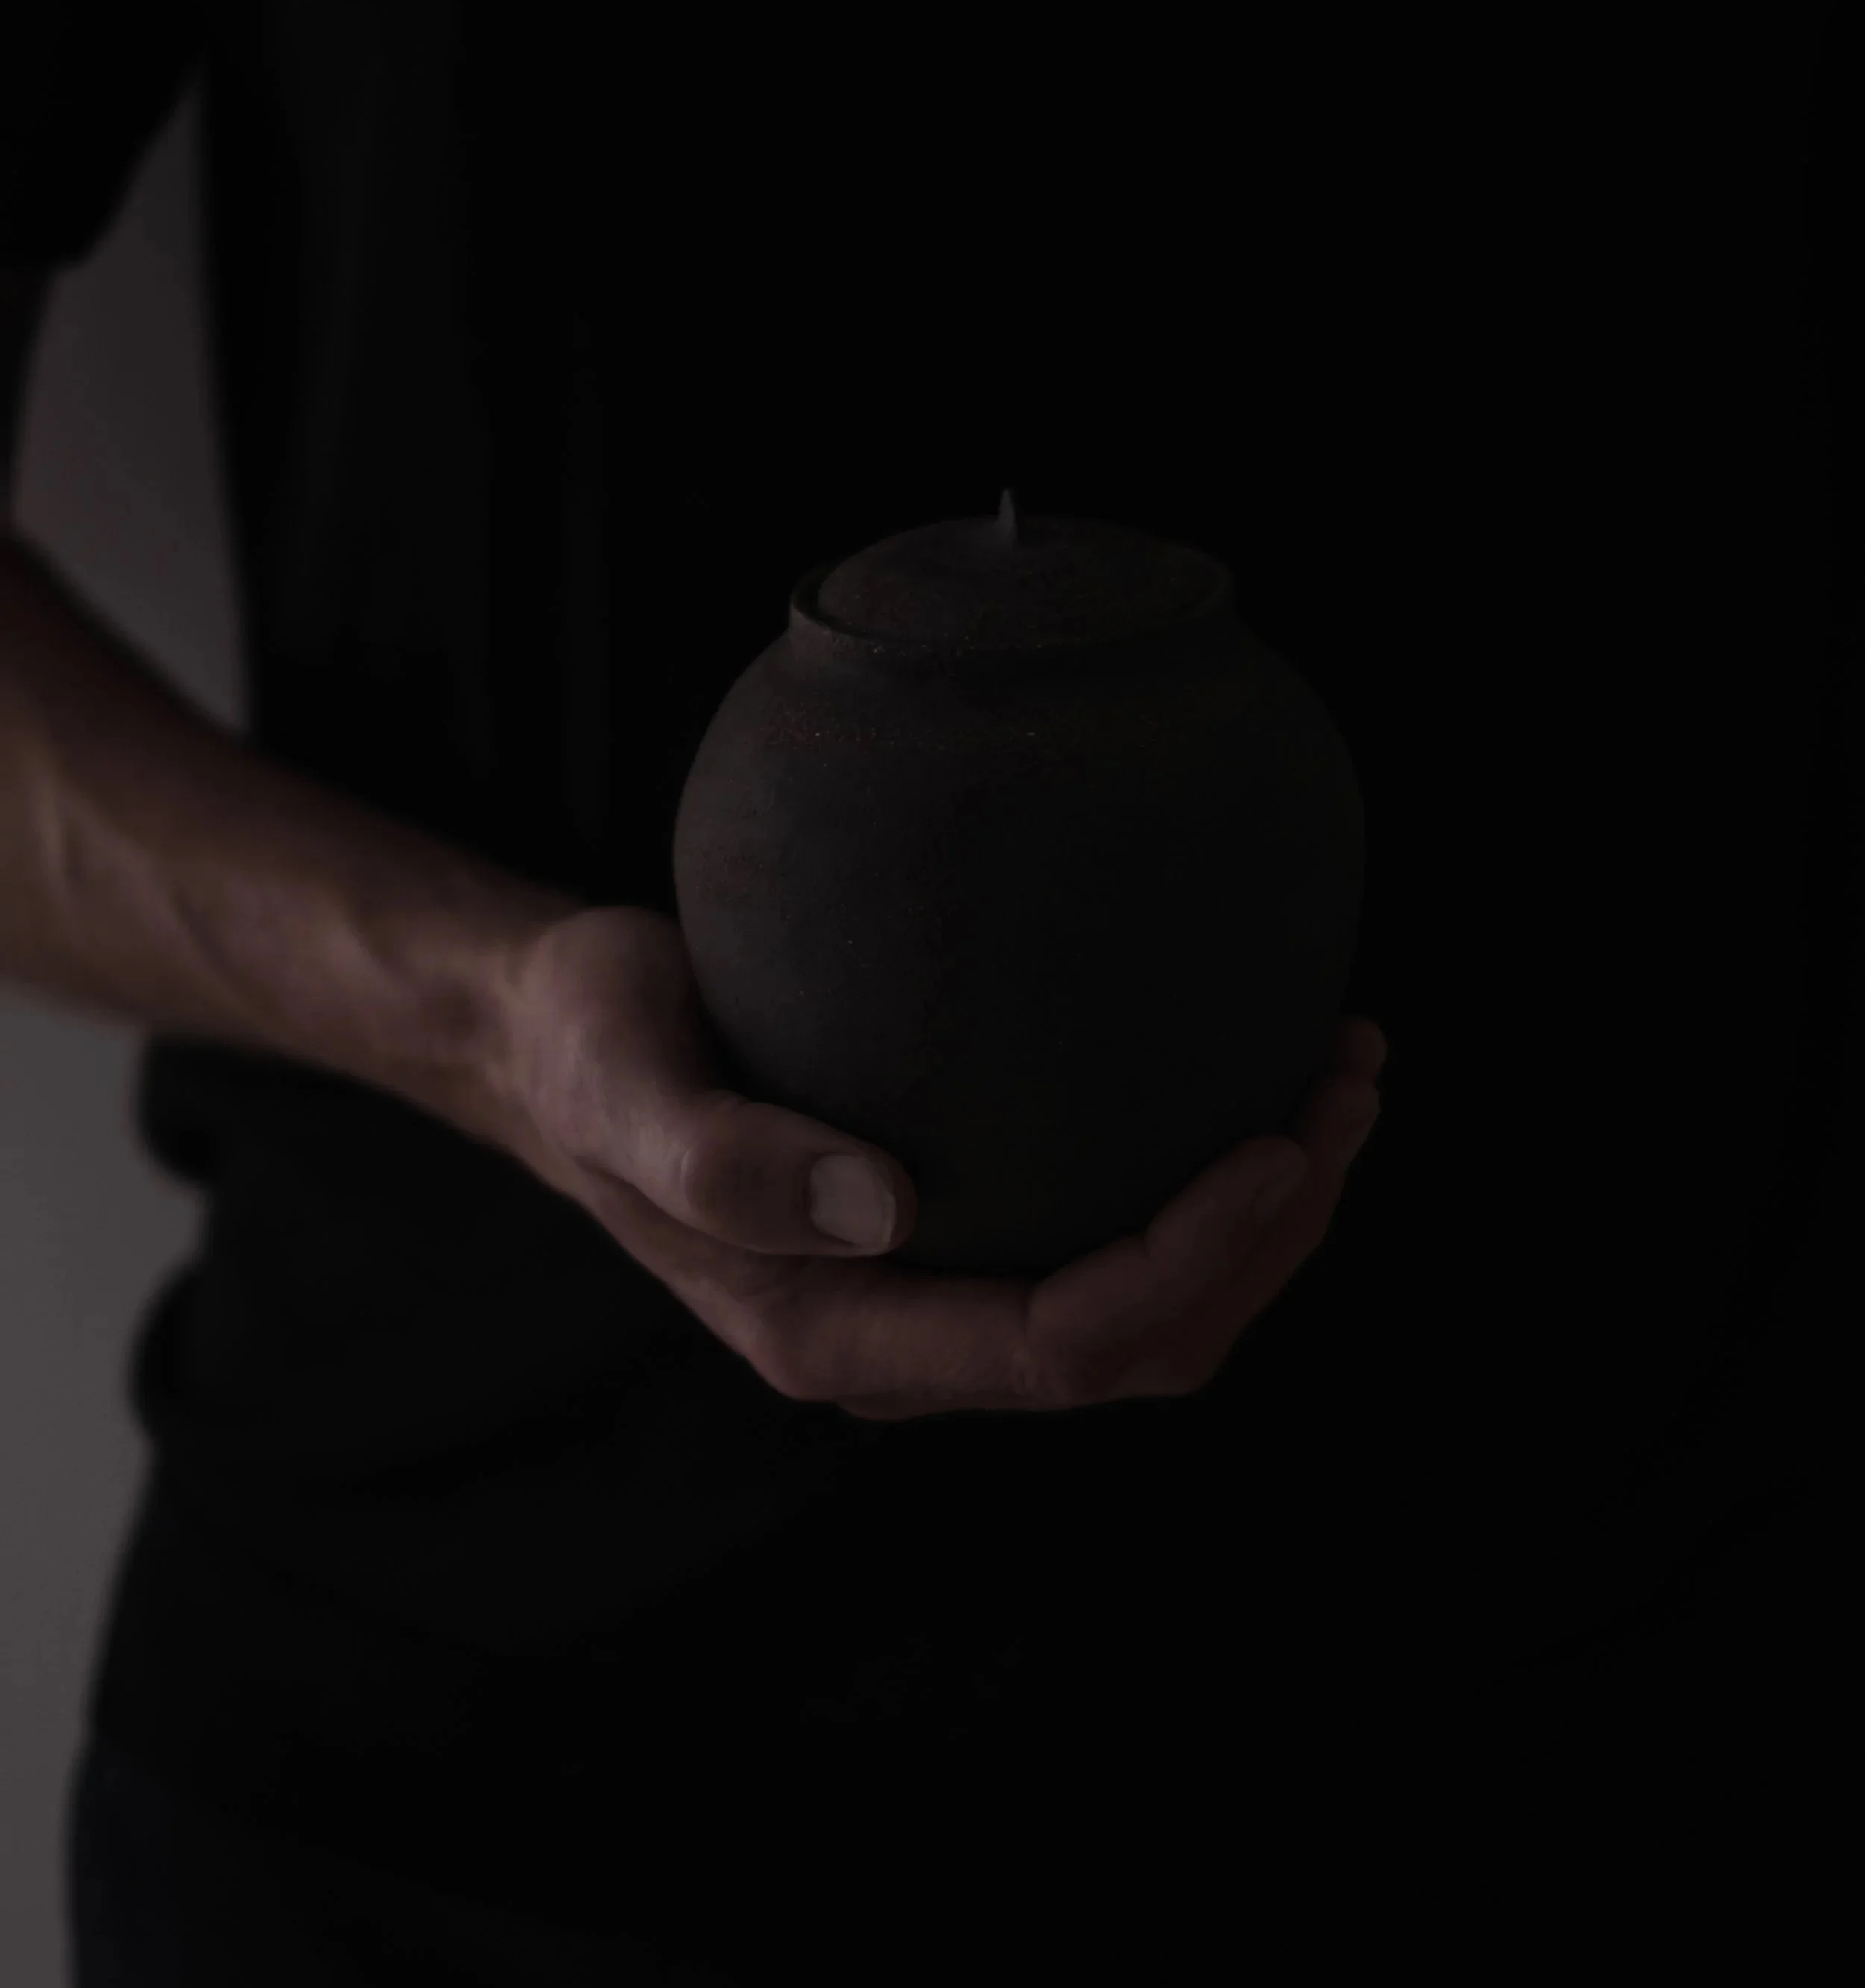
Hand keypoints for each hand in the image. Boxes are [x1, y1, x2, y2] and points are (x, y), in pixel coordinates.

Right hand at [500, 904, 1386, 1422]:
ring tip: (1339, 1069)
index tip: (1276, 1145)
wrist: (562, 1041)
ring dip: (1270, 1213)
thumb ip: (717, 1155)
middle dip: (1271, 1240)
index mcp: (832, 1330)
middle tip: (1347, 1082)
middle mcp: (906, 1336)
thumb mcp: (619, 1079)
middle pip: (1141, 1348)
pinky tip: (1249, 1065)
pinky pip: (1118, 1237)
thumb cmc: (587, 1046)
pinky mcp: (967, 1223)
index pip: (1055, 1347)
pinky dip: (1210, 1177)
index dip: (1187, 1266)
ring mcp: (943, 1289)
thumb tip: (883, 1206)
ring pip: (1154, 1309)